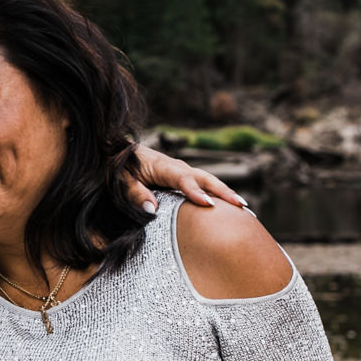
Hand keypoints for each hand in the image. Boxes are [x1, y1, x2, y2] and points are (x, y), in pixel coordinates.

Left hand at [129, 144, 249, 211]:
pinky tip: (229, 206)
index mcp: (163, 166)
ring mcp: (181, 171)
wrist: (116, 151)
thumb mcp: (120, 180)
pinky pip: (203, 184)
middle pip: (204, 178)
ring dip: (225, 193)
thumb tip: (151, 209)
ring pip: (207, 181)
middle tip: (241, 206)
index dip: (196, 192)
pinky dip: (217, 193)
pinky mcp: (181, 177)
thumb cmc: (118, 166)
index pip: (184, 179)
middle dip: (223, 192)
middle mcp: (177, 167)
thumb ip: (135, 193)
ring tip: (244, 208)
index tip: (208, 204)